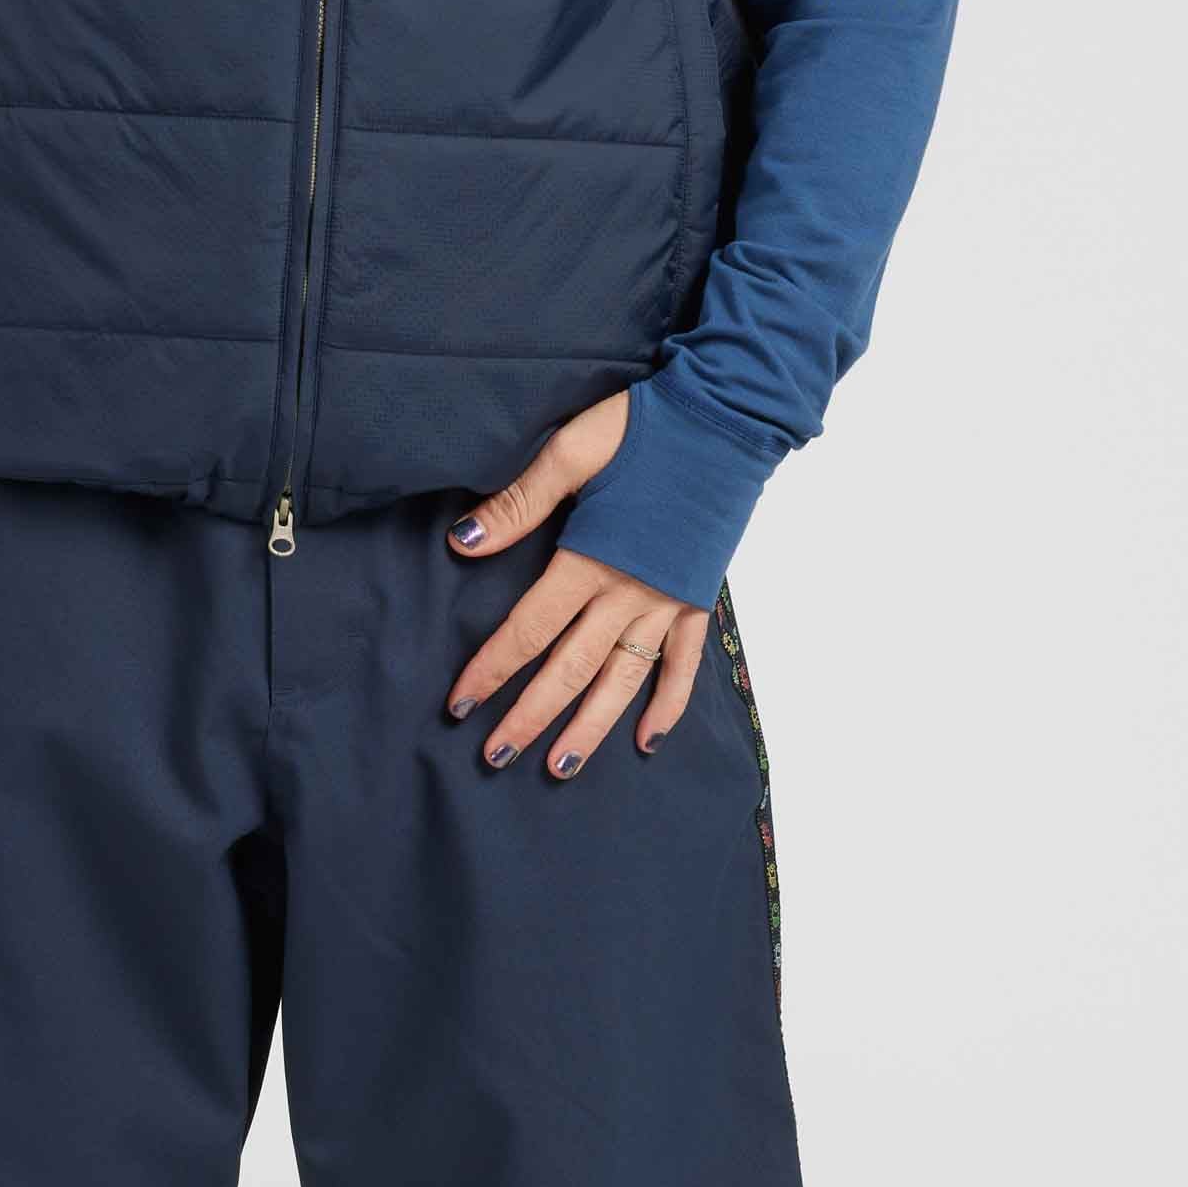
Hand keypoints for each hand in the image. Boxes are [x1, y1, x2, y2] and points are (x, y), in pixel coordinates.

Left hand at [443, 392, 711, 778]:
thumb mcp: (572, 451)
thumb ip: (519, 502)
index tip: (460, 705)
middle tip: (497, 755)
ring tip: (560, 766)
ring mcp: (667, 601)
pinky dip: (669, 704)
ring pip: (623, 679)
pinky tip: (648, 739)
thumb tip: (463, 542)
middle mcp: (629, 592)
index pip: (528, 629)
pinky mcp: (697, 598)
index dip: (492, 669)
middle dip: (532, 715)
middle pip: (571, 668)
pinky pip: (683, 663)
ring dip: (591, 726)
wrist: (727, 420)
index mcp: (590, 559)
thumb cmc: (646, 427)